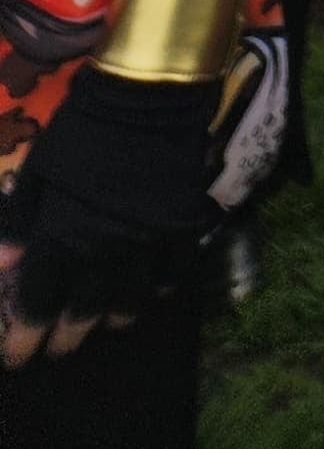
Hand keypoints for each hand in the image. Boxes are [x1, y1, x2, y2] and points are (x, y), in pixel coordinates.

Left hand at [0, 72, 217, 342]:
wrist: (149, 92)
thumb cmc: (83, 131)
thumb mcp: (38, 173)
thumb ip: (17, 225)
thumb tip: (0, 266)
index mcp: (63, 236)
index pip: (38, 305)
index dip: (24, 338)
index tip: (17, 355)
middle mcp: (104, 249)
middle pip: (85, 313)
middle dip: (67, 339)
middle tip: (58, 348)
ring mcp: (147, 239)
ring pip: (131, 301)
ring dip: (113, 320)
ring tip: (103, 324)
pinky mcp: (180, 225)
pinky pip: (173, 271)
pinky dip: (159, 287)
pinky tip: (150, 289)